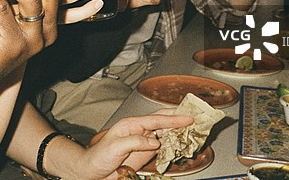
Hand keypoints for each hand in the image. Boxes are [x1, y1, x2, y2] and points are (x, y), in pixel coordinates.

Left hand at [70, 112, 192, 179]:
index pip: (156, 119)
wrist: (92, 171)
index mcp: (131, 124)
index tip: (187, 117)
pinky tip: (181, 145)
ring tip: (193, 131)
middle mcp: (139, 131)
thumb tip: (154, 141)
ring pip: (165, 134)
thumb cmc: (98, 156)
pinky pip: (162, 148)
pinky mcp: (145, 154)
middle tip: (196, 118)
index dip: (173, 118)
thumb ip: (135, 141)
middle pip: (162, 122)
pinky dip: (173, 145)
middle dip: (179, 119)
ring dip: (178, 132)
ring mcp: (143, 142)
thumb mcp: (115, 146)